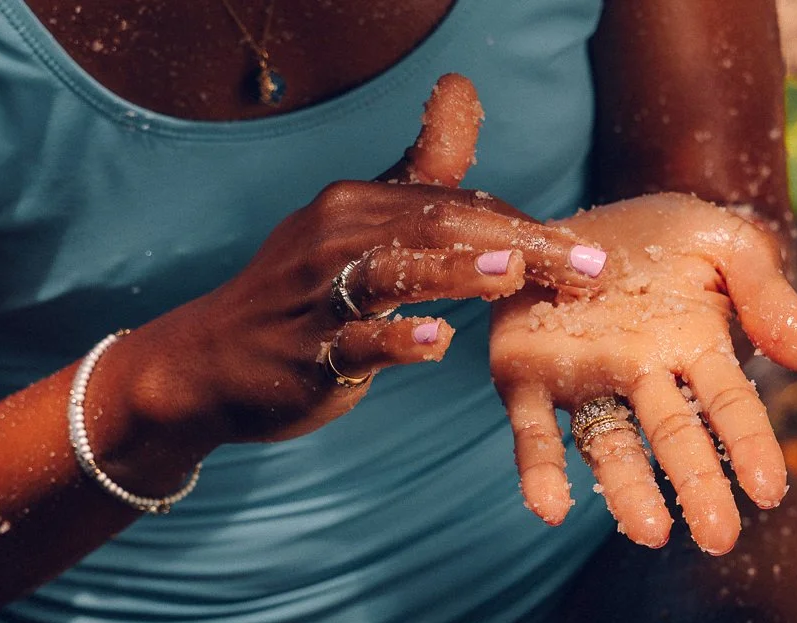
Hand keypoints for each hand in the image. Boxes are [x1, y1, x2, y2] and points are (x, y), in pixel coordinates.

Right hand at [120, 75, 607, 447]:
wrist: (210, 361)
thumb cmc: (304, 293)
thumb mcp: (359, 222)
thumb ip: (419, 168)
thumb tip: (462, 87)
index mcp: (360, 204)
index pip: (458, 205)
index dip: (525, 226)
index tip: (587, 253)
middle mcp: (339, 236)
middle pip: (440, 229)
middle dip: (517, 245)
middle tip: (584, 266)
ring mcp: (322, 295)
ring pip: (396, 273)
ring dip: (454, 271)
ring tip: (509, 272)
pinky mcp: (310, 351)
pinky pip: (357, 343)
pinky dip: (395, 341)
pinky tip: (436, 342)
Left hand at [489, 193, 796, 553]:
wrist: (573, 219)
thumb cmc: (656, 235)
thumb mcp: (723, 240)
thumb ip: (766, 290)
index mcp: (694, 347)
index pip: (731, 405)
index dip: (750, 446)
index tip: (769, 491)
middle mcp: (642, 375)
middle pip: (677, 437)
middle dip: (699, 487)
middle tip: (719, 538)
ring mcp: (585, 381)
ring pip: (611, 445)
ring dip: (628, 491)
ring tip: (649, 533)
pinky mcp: (527, 378)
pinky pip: (535, 433)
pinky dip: (541, 472)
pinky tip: (550, 509)